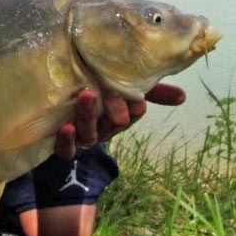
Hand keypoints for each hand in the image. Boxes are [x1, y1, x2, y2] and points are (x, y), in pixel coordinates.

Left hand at [54, 83, 185, 158]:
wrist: (53, 101)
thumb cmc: (93, 92)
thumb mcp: (120, 86)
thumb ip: (149, 90)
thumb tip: (182, 96)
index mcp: (117, 117)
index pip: (131, 115)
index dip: (134, 109)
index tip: (137, 99)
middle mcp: (101, 129)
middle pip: (111, 124)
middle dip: (113, 111)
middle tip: (111, 93)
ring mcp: (81, 137)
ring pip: (88, 134)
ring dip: (88, 116)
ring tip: (86, 95)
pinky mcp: (61, 144)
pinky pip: (65, 149)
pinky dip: (67, 141)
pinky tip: (66, 127)